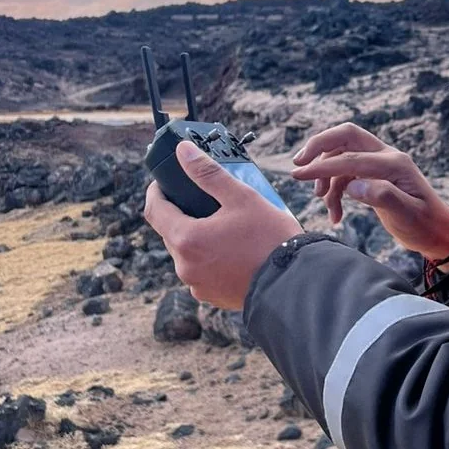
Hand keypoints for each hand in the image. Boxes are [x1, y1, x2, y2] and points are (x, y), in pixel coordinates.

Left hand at [144, 141, 302, 309]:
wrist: (294, 283)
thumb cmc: (270, 240)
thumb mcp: (241, 198)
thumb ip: (209, 173)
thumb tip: (183, 151)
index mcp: (186, 239)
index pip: (155, 210)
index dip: (157, 192)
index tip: (165, 183)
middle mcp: (185, 266)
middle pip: (171, 232)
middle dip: (182, 215)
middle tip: (205, 202)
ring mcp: (198, 285)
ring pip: (187, 254)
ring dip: (197, 238)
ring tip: (224, 227)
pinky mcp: (212, 297)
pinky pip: (202, 272)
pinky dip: (210, 260)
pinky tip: (232, 251)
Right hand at [290, 123, 448, 262]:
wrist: (436, 232)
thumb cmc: (424, 224)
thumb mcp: (406, 214)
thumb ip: (382, 196)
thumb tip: (352, 185)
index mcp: (394, 163)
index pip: (350, 158)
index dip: (322, 166)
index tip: (298, 175)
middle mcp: (386, 156)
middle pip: (345, 136)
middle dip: (319, 147)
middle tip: (299, 165)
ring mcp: (379, 164)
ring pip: (342, 157)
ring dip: (327, 178)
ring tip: (324, 204)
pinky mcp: (374, 175)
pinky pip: (346, 173)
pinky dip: (335, 191)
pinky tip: (335, 213)